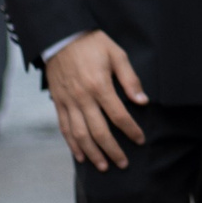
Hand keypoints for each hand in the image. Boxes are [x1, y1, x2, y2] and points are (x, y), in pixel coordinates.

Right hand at [44, 30, 147, 169]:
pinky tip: (81, 155)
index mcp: (100, 86)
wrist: (60, 36)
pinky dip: (72, 144)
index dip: (131, 130)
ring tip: (104, 166)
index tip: (140, 140)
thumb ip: (130, 79)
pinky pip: (64, 128)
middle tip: (123, 163)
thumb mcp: (117, 55)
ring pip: (80, 134)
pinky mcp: (58, 102)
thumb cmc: (93, 43)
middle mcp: (82, 98)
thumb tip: (142, 101)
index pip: (119, 116)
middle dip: (112, 150)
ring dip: (92, 153)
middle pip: (99, 132)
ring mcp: (68, 102)